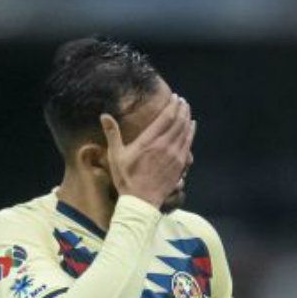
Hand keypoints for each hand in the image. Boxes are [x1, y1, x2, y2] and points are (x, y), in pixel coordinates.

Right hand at [100, 95, 194, 210]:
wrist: (141, 201)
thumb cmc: (126, 178)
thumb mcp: (115, 155)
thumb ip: (112, 134)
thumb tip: (104, 115)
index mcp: (149, 141)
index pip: (166, 117)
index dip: (172, 105)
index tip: (175, 97)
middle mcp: (164, 146)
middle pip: (178, 122)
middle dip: (182, 109)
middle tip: (182, 100)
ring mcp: (174, 155)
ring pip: (185, 131)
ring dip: (187, 118)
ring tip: (187, 109)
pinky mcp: (180, 164)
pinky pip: (188, 144)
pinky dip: (191, 132)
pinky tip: (192, 126)